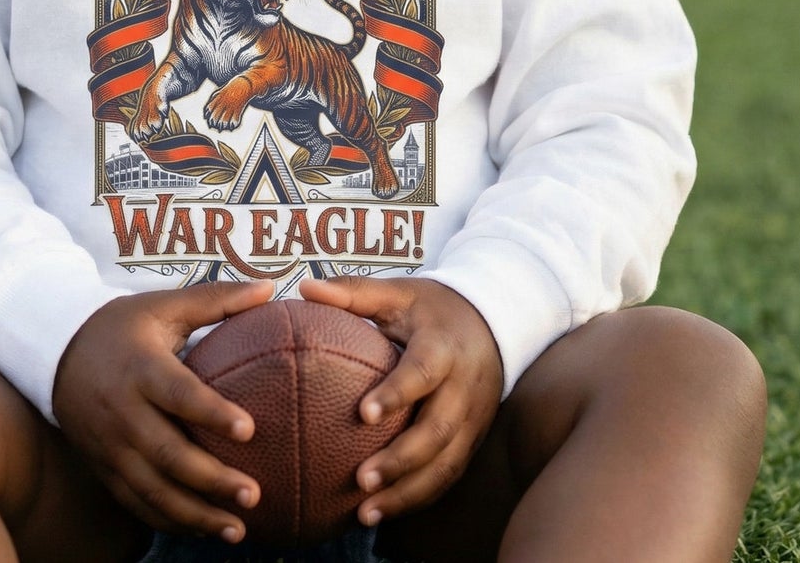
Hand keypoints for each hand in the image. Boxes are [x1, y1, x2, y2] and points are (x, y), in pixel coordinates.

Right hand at [52, 280, 273, 542]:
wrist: (57, 351)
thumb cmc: (123, 326)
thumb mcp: (164, 305)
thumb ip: (217, 299)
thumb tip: (269, 287)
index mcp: (141, 368)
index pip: (178, 394)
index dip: (212, 413)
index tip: (250, 429)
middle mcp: (122, 412)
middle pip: (167, 454)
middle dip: (211, 480)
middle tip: (254, 494)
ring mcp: (110, 446)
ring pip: (152, 490)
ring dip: (195, 514)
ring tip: (238, 528)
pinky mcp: (103, 467)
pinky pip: (136, 503)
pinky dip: (170, 521)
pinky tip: (204, 530)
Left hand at [299, 275, 503, 526]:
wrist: (493, 322)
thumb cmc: (432, 308)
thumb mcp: (398, 291)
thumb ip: (354, 292)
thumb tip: (305, 287)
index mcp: (444, 347)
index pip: (423, 373)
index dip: (397, 393)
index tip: (363, 413)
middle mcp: (464, 388)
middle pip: (438, 432)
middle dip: (401, 460)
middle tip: (360, 479)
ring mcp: (473, 420)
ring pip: (446, 465)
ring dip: (408, 493)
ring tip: (366, 512)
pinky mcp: (473, 440)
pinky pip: (448, 476)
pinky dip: (418, 498)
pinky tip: (383, 512)